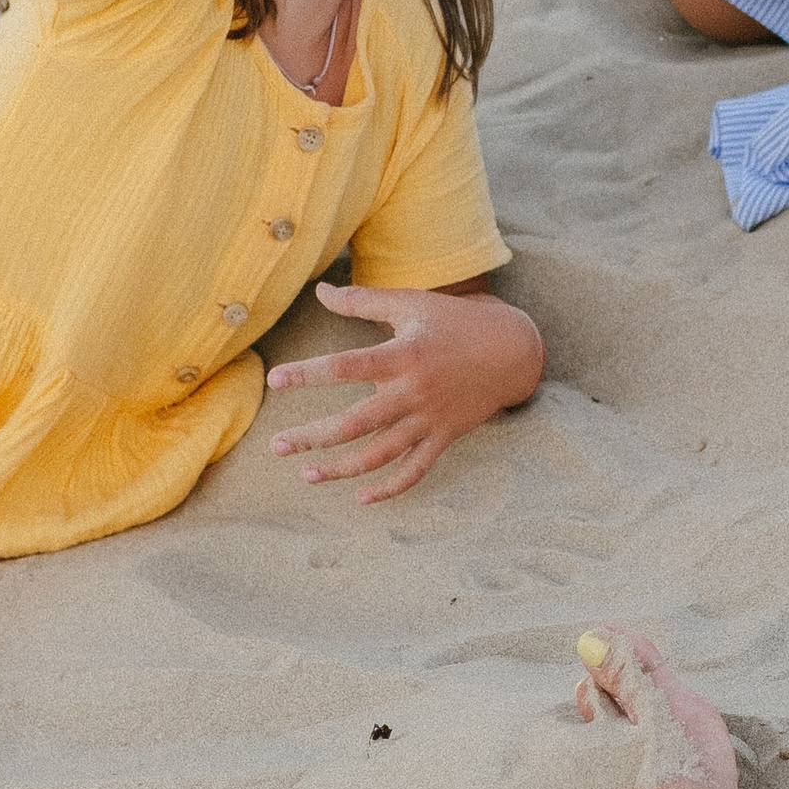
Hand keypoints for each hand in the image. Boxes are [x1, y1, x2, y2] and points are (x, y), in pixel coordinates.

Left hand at [265, 282, 542, 504]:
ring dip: (342, 469)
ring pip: (381, 454)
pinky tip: (360, 497)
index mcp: (404, 355)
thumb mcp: (411, 303)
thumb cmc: (454, 321)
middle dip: (314, 437)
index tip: (276, 380)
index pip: (348, 366)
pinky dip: (390, 488)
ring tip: (306, 475)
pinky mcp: (443, 438)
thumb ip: (363, 300)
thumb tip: (320, 290)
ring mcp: (430, 419)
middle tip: (277, 445)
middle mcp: (414, 392)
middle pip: (356, 422)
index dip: (310, 373)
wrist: (512, 351)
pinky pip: (415, 471)